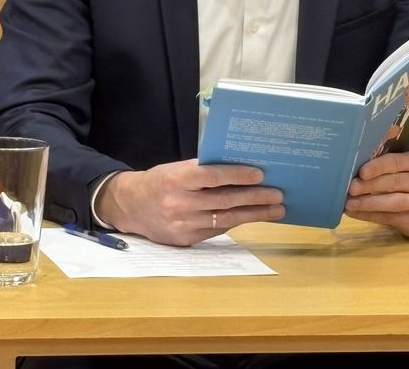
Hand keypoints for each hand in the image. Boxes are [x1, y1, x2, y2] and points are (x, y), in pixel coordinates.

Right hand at [94, 159, 284, 245]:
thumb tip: (240, 169)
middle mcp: (180, 203)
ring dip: (253, 214)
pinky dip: (237, 223)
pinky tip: (253, 217)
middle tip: (278, 194)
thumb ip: (202, 170)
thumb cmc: (160, 181)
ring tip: (276, 209)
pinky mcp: (185, 240)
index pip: (212, 177)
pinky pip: (216, 231)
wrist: (130, 206)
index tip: (260, 174)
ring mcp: (183, 224)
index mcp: (177, 179)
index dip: (237, 175)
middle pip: (224, 201)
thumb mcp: (176, 169)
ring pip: (225, 219)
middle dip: (254, 198)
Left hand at [344, 150, 408, 237]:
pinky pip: (389, 218)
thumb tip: (353, 168)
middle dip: (369, 185)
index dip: (378, 167)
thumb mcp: (403, 166)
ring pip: (393, 202)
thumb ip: (384, 165)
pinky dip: (369, 215)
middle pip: (394, 182)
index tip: (361, 172)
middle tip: (351, 188)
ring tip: (349, 203)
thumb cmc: (408, 178)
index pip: (396, 162)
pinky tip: (355, 213)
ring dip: (368, 203)